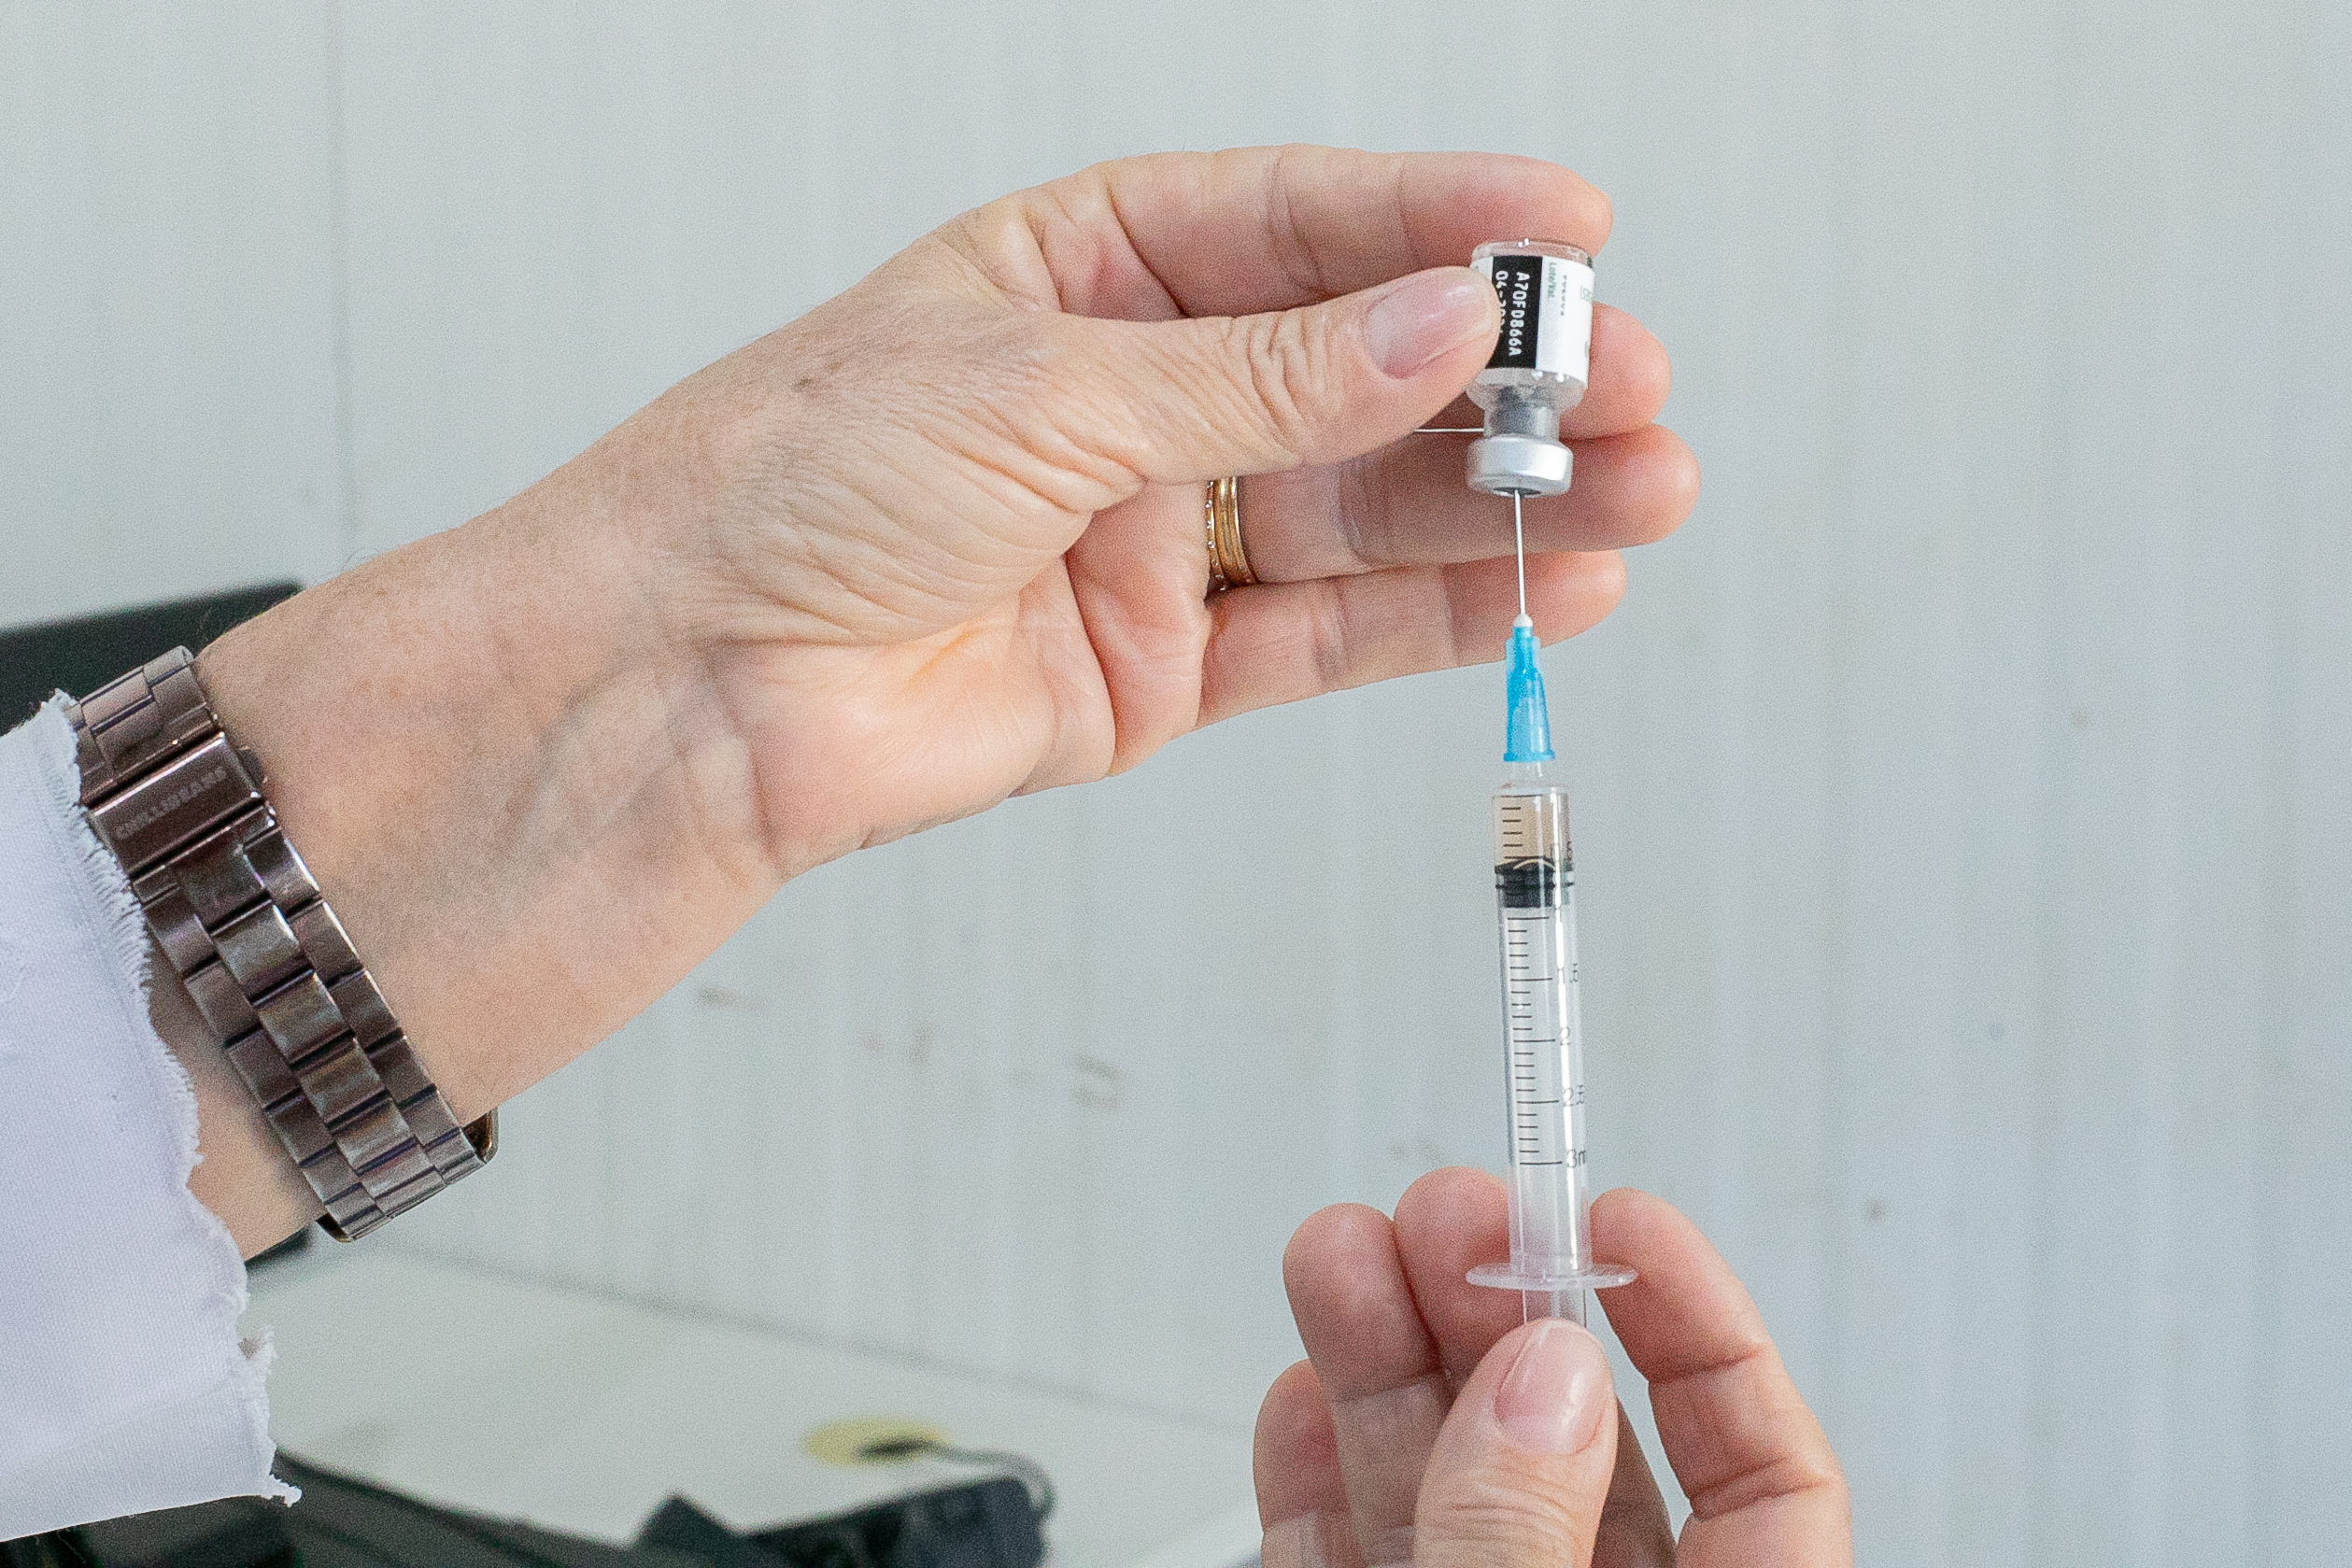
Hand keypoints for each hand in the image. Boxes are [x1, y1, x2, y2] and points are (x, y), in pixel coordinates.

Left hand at [183, 147, 1692, 1249]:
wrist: (680, 693)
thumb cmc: (781, 491)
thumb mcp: (1040, 388)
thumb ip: (1259, 379)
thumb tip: (1436, 325)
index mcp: (1080, 268)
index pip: (1298, 224)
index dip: (1440, 224)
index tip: (1569, 236)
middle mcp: (1128, 398)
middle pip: (1357, 372)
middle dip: (1502, 381)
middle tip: (1629, 389)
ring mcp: (1150, 537)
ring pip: (1364, 508)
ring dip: (1502, 501)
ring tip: (1637, 491)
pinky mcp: (1157, 671)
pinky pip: (1324, 633)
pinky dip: (1433, 614)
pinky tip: (1543, 587)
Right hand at [1259, 1170, 1849, 1565]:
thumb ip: (1525, 1541)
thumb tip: (1540, 1387)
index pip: (1766, 1477)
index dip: (1702, 1327)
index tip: (1619, 1216)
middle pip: (1573, 1454)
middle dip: (1498, 1310)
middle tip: (1446, 1212)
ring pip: (1446, 1492)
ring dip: (1386, 1359)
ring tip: (1341, 1255)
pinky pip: (1352, 1562)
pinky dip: (1318, 1479)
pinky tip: (1305, 1397)